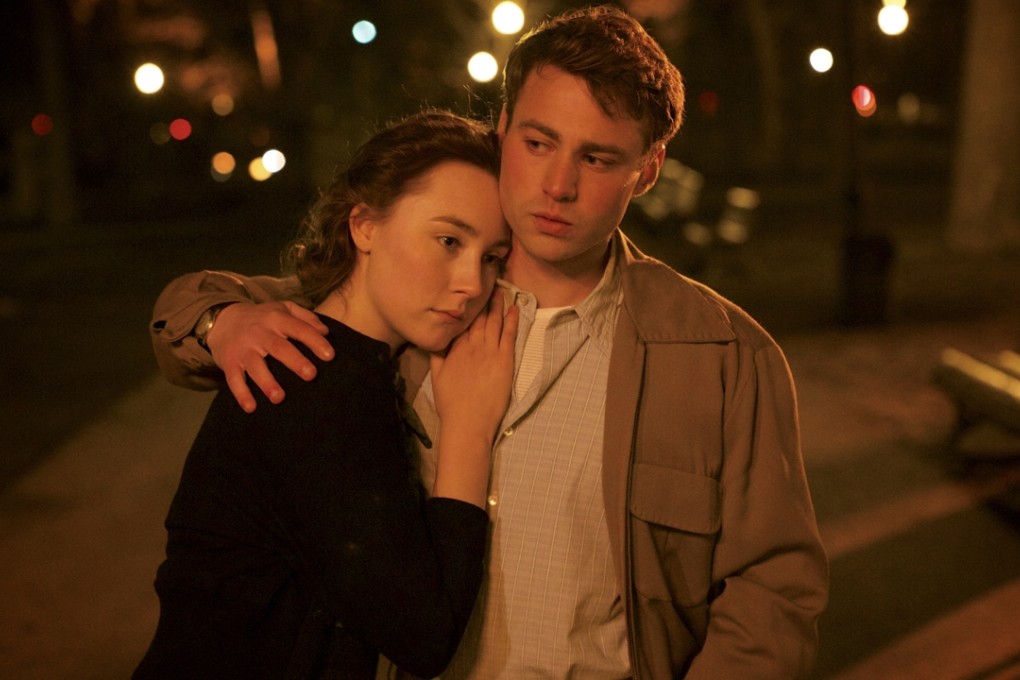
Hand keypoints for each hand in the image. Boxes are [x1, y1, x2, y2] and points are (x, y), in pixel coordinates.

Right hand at [206, 301, 333, 412]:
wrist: (222, 320)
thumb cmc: (262, 318)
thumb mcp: (283, 308)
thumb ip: (306, 317)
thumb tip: (326, 331)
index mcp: (277, 319)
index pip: (299, 329)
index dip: (315, 341)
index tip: (330, 356)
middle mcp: (260, 333)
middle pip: (279, 347)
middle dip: (295, 361)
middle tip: (311, 375)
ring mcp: (243, 349)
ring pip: (255, 366)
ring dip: (267, 382)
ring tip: (279, 398)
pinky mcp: (229, 362)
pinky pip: (234, 379)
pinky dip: (241, 394)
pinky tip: (251, 407)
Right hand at [429, 292, 517, 505]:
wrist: (467, 421)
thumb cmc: (451, 403)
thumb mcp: (437, 376)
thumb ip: (437, 354)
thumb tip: (436, 337)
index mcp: (455, 348)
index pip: (462, 320)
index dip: (467, 305)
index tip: (470, 291)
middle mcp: (472, 345)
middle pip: (479, 316)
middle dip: (484, 298)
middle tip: (489, 280)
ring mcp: (489, 351)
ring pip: (494, 321)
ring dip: (498, 304)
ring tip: (502, 288)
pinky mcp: (504, 360)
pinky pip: (509, 334)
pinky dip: (512, 320)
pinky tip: (515, 308)